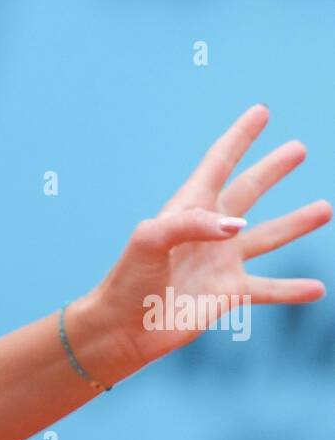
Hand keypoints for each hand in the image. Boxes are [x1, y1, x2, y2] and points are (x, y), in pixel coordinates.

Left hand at [69, 104, 330, 377]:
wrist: (124, 327)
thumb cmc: (129, 278)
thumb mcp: (150, 240)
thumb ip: (192, 225)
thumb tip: (238, 227)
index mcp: (188, 207)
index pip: (219, 162)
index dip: (240, 137)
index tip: (261, 112)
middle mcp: (210, 231)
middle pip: (248, 191)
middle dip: (273, 169)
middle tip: (299, 148)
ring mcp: (221, 262)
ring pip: (268, 237)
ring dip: (296, 223)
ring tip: (326, 208)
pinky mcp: (229, 294)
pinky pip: (268, 289)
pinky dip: (292, 290)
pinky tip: (317, 289)